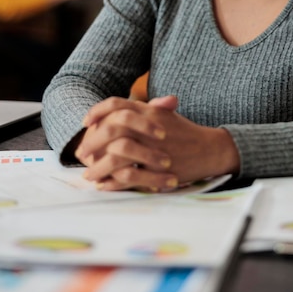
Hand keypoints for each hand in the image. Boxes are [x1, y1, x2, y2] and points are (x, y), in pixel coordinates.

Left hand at [75, 96, 239, 191]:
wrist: (210, 149)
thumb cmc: (185, 132)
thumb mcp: (165, 115)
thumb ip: (142, 111)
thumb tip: (114, 114)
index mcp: (149, 111)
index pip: (117, 105)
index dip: (98, 112)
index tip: (86, 122)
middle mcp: (149, 127)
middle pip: (112, 130)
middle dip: (93, 142)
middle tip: (82, 152)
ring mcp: (154, 149)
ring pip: (117, 155)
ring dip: (99, 167)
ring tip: (89, 175)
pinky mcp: (158, 169)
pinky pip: (130, 176)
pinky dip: (114, 183)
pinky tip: (104, 186)